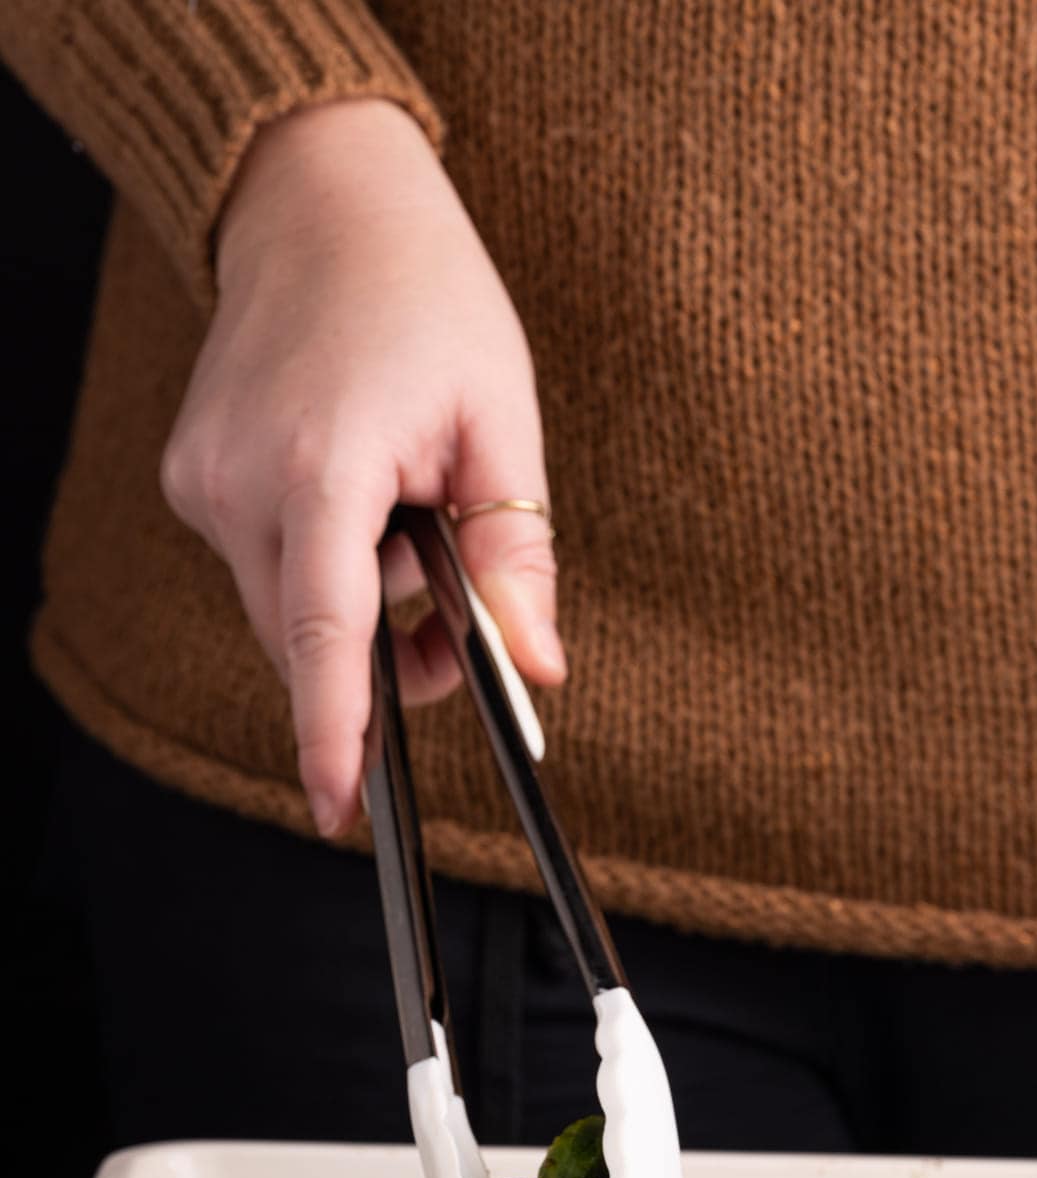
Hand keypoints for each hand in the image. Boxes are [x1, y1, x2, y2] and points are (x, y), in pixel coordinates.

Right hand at [160, 99, 564, 838]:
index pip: (323, 632)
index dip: (333, 730)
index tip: (338, 805)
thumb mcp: (502, 419)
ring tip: (404, 516)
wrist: (317, 202)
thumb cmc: (426, 297)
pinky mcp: (189, 477)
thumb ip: (516, 555)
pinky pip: (262, 566)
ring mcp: (200, 479)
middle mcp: (240, 478)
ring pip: (285, 610)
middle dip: (386, 655)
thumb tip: (536, 669)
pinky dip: (317, 561)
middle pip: (311, 640)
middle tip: (453, 603)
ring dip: (353, 603)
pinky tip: (351, 489)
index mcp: (323, 462)